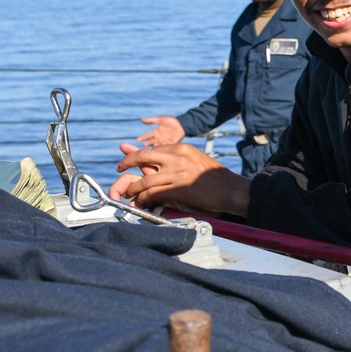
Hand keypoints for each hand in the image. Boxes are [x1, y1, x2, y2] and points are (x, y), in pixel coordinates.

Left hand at [109, 142, 250, 215]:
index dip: (136, 154)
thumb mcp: (196, 159)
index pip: (153, 149)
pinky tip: (141, 203)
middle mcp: (178, 157)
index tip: (126, 158)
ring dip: (133, 189)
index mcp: (182, 148)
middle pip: (142, 157)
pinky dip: (143, 199)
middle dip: (126, 162)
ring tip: (128, 194)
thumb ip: (178, 158)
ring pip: (145, 180)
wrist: (231, 189)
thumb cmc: (215, 177)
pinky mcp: (179, 189)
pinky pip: (153, 194)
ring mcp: (178, 173)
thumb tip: (161, 159)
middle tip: (118, 169)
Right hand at [137, 116, 185, 146]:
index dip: (142, 138)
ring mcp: (164, 141)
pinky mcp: (171, 143)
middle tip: (144, 145)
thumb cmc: (171, 121)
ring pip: (157, 145)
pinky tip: (160, 150)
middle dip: (147, 144)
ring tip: (151, 148)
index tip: (137, 139)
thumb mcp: (161, 119)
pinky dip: (163, 148)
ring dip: (155, 147)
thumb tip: (141, 120)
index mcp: (156, 132)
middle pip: (151, 142)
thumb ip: (152, 120)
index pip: (147, 136)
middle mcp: (158, 138)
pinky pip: (166, 146)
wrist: (182, 124)